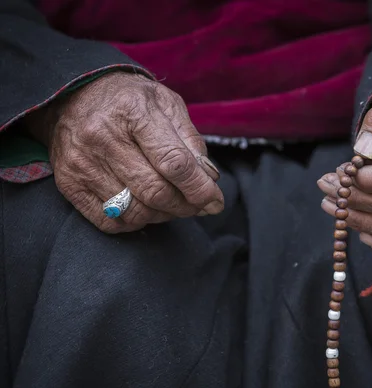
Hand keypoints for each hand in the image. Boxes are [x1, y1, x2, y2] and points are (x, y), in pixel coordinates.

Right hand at [27, 71, 223, 233]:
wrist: (74, 94)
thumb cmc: (131, 100)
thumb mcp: (167, 104)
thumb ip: (191, 141)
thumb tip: (209, 180)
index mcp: (133, 111)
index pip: (174, 162)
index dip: (199, 188)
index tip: (215, 201)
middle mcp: (103, 137)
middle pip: (156, 191)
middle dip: (185, 206)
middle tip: (197, 205)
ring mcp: (82, 163)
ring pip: (135, 210)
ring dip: (163, 215)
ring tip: (173, 205)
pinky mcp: (69, 183)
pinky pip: (110, 221)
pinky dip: (135, 222)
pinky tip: (145, 209)